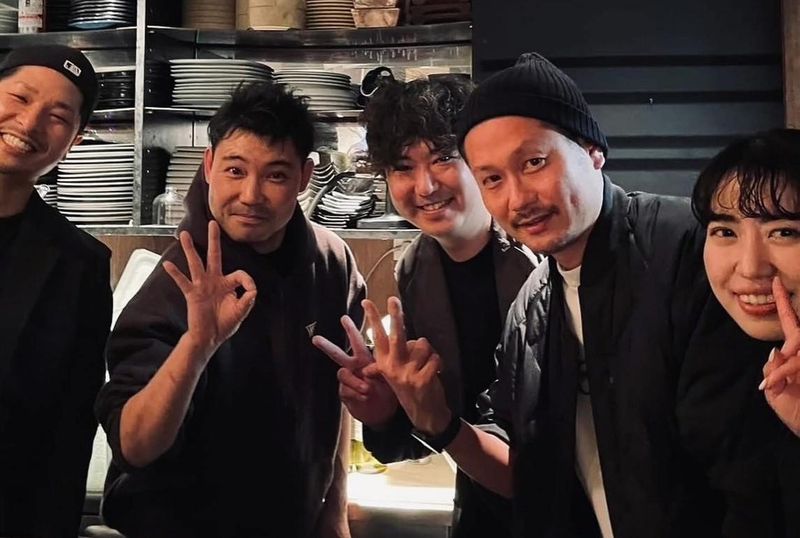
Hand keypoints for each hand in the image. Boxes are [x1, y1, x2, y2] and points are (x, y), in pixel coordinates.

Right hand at [163, 221, 256, 358]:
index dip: (247, 280)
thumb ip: (248, 298)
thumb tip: (252, 288)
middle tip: (212, 223)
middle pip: (214, 256)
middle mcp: (214, 280)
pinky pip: (183, 281)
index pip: (239, 273)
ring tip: (183, 234)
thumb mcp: (242, 310)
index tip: (250, 290)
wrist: (210, 337)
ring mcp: (202, 286)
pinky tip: (167, 264)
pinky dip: (175, 273)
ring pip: (196, 263)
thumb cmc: (225, 323)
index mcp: (227, 284)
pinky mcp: (192, 294)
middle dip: (214, 239)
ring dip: (189, 249)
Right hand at [312, 315, 397, 427]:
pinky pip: (346, 390)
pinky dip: (356, 394)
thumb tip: (370, 367)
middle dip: (327, 346)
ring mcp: (348, 381)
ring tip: (367, 388)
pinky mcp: (345, 394)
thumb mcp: (388, 376)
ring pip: (342, 373)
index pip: (357, 342)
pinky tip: (365, 396)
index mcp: (365, 359)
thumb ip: (381, 369)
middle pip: (338, 354)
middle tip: (316, 339)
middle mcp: (353, 368)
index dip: (351, 330)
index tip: (344, 318)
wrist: (382, 411)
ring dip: (353, 380)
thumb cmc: (387, 390)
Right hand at [363, 297, 451, 435]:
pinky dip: (438, 362)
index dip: (373, 319)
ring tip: (426, 365)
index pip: (377, 338)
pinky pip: (435, 357)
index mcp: (384, 364)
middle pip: (395, 336)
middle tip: (393, 299)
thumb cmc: (408, 391)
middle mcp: (393, 368)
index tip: (367, 303)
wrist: (424, 414)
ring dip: (429, 352)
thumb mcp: (391, 379)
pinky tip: (434, 373)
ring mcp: (407, 374)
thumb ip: (381, 367)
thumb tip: (364, 369)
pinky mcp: (423, 379)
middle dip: (395, 316)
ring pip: (422, 345)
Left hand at [759, 277, 799, 436]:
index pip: (792, 324)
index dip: (784, 303)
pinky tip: (776, 385)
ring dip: (786, 371)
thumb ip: (774, 372)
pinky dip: (786, 374)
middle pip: (796, 338)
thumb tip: (777, 353)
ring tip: (775, 387)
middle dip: (786, 362)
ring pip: (797, 352)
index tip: (776, 282)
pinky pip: (798, 363)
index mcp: (799, 355)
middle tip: (777, 381)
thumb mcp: (778, 395)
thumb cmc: (799, 416)